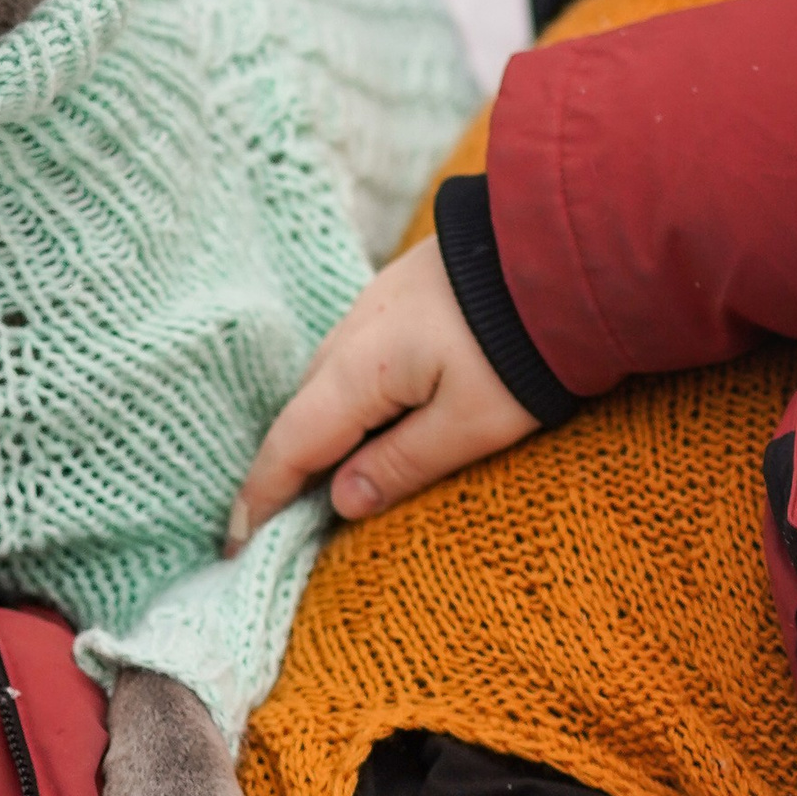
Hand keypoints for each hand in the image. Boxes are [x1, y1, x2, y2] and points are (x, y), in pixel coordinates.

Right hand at [230, 235, 540, 547]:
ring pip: (322, 384)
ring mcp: (371, 308)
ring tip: (316, 482)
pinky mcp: (397, 297)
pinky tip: (362, 421)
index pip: (291, 446)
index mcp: (358, 372)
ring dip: (312, 432)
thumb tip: (341, 503)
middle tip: (271, 525)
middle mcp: (349, 336)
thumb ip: (402, 465)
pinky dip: (341, 401)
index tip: (235, 544)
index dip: (261, 498)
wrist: (561, 251)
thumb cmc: (523, 347)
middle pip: (298, 414)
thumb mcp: (471, 424)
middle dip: (280, 469)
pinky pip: (348, 360)